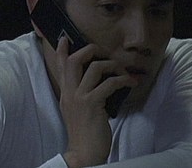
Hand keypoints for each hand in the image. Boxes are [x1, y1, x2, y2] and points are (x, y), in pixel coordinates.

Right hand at [55, 37, 136, 167]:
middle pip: (74, 60)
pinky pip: (110, 83)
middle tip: (105, 52)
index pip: (60, 67)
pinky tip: (131, 83)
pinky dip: (123, 80)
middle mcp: (70, 93)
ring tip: (124, 72)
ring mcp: (80, 98)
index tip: (64, 38)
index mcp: (66, 93)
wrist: (84, 154)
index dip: (61, 50)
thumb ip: (81, 95)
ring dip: (113, 65)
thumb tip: (98, 81)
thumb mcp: (77, 111)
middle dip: (91, 50)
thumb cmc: (85, 133)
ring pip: (95, 68)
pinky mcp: (92, 104)